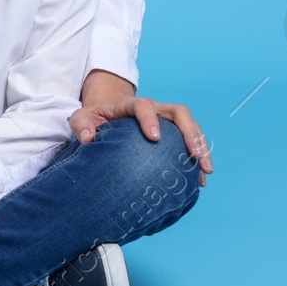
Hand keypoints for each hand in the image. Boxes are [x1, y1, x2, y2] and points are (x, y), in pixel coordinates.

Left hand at [71, 71, 213, 185]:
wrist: (108, 113)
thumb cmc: (95, 117)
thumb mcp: (81, 117)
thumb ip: (80, 124)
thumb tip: (88, 138)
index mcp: (131, 105)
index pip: (144, 105)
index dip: (150, 118)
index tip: (154, 138)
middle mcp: (154, 109)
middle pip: (179, 112)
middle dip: (190, 133)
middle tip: (194, 156)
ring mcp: (166, 120)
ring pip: (191, 125)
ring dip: (201, 146)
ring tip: (205, 171)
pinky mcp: (173, 132)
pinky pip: (191, 139)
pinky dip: (198, 157)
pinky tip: (200, 180)